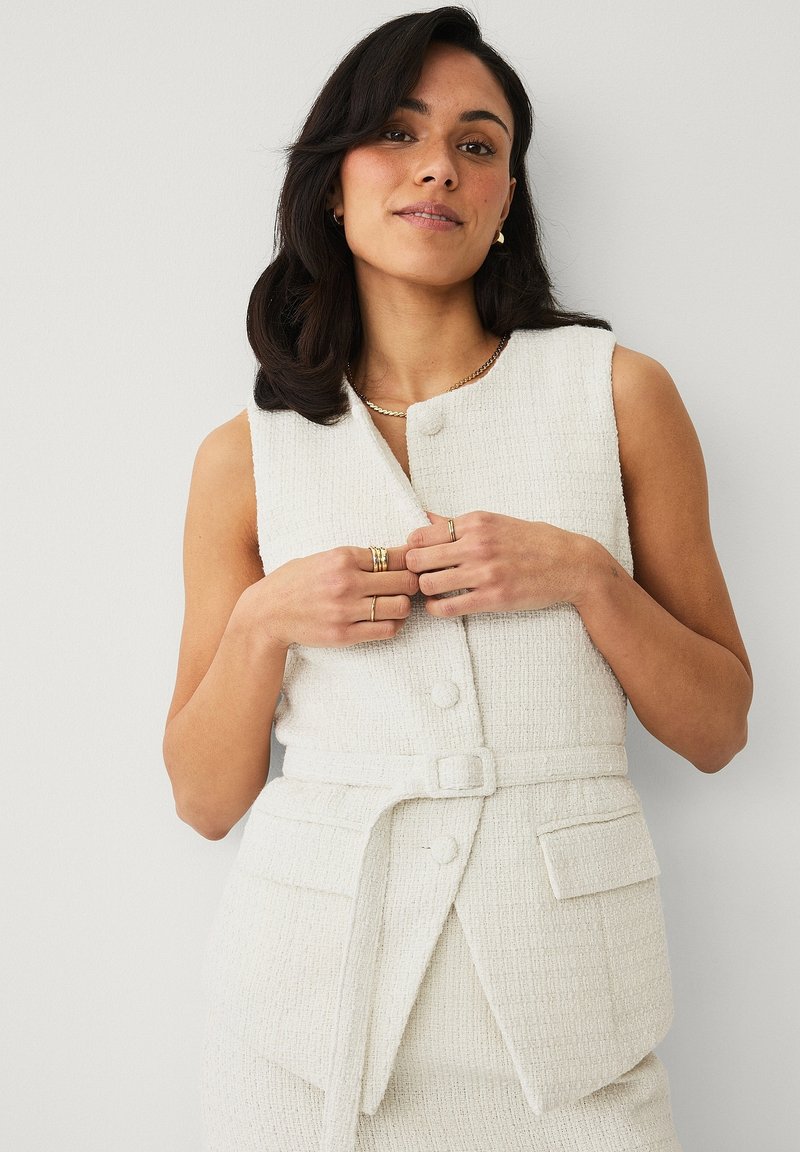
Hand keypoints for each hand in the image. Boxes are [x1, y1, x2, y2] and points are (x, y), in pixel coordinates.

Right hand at [241, 544, 419, 649]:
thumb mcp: (324, 558)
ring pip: (400, 607)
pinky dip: (394, 625)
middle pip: (405, 581)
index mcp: (343, 557)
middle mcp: (346, 582)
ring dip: (404, 606)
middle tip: (409, 586)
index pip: (396, 556)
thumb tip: (397, 555)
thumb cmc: (296, 581)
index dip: (411, 561)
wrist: (267, 612)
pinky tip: (387, 619)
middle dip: (412, 583)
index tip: (412, 565)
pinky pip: (386, 630)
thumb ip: (357, 558)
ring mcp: (345, 610)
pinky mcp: (343, 634)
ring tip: (397, 604)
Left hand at [404, 510, 596, 617]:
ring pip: (428, 583)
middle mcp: (477, 544)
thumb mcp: (497, 522)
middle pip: (417, 558)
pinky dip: (436, 609)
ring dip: (424, 590)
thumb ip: (459, 523)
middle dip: (413, 569)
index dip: (412, 548)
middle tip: (420, 576)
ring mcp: (484, 572)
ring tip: (432, 591)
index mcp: (476, 522)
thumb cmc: (535, 542)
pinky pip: (447, 607)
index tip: (418, 556)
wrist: (572, 564)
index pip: (421, 534)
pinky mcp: (492, 598)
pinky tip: (440, 605)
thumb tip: (426, 517)